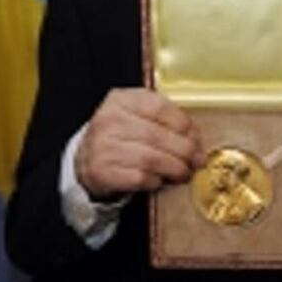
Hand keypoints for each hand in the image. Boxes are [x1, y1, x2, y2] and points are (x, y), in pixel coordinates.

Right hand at [75, 88, 203, 199]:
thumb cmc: (118, 137)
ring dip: (174, 168)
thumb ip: (162, 119)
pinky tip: (160, 179)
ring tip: (183, 172)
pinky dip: (155, 180)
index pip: (159, 107)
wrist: (85, 160)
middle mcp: (109, 120)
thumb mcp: (134, 116)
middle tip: (196, 160)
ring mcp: (102, 146)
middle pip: (157, 135)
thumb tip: (195, 137)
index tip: (196, 137)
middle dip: (184, 150)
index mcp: (120, 100)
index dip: (184, 124)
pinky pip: (139, 177)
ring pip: (151, 158)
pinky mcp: (101, 171)